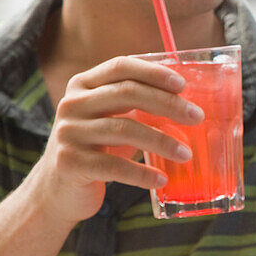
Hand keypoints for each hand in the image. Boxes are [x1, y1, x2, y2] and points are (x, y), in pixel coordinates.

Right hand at [21, 56, 202, 226]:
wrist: (58, 189)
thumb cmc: (98, 148)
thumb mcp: (113, 119)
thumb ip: (138, 104)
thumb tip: (188, 100)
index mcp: (83, 85)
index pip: (120, 67)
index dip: (153, 72)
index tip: (183, 84)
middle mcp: (72, 104)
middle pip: (126, 93)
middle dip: (167, 104)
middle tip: (197, 117)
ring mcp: (67, 133)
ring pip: (123, 129)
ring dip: (161, 142)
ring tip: (186, 154)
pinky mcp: (68, 162)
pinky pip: (113, 166)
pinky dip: (142, 173)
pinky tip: (161, 179)